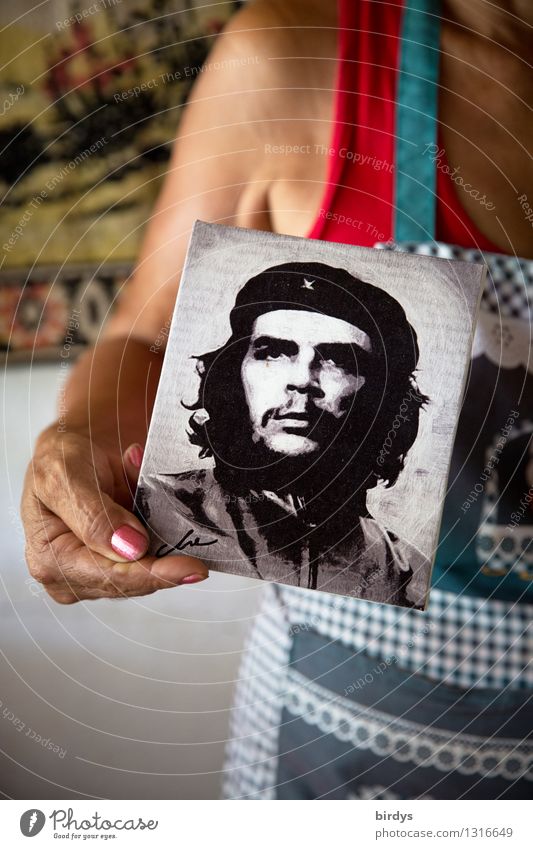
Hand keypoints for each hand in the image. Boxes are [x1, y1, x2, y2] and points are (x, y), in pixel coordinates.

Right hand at [21, 428, 208, 602]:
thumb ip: (95, 514)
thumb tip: (131, 548)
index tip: (192, 568)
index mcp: (49, 560)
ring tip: (152, 497)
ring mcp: (92, 574)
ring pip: (144, 571)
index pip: (110, 577)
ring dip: (159, 538)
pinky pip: (148, 557)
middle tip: (192, 540)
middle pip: (131, 581)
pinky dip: (158, 533)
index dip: (153, 575)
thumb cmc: (59, 461)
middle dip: (162, 558)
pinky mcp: (114, 565)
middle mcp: (68, 576)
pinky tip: (151, 506)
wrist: (70, 454)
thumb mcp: (66, 475)